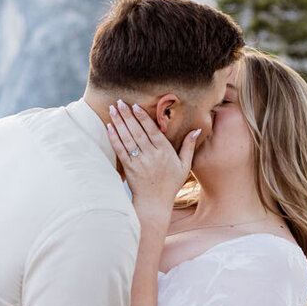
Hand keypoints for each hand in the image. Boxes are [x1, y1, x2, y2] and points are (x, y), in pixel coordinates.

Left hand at [106, 100, 200, 217]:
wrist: (154, 203)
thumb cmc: (170, 184)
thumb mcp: (184, 166)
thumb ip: (189, 146)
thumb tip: (197, 130)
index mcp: (165, 152)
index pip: (152, 131)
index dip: (142, 117)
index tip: (135, 105)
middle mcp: (151, 155)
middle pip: (137, 131)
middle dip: (127, 115)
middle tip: (119, 101)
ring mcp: (139, 161)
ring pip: (127, 138)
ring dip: (119, 123)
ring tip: (112, 109)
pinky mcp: (129, 168)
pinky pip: (120, 150)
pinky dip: (114, 138)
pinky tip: (109, 127)